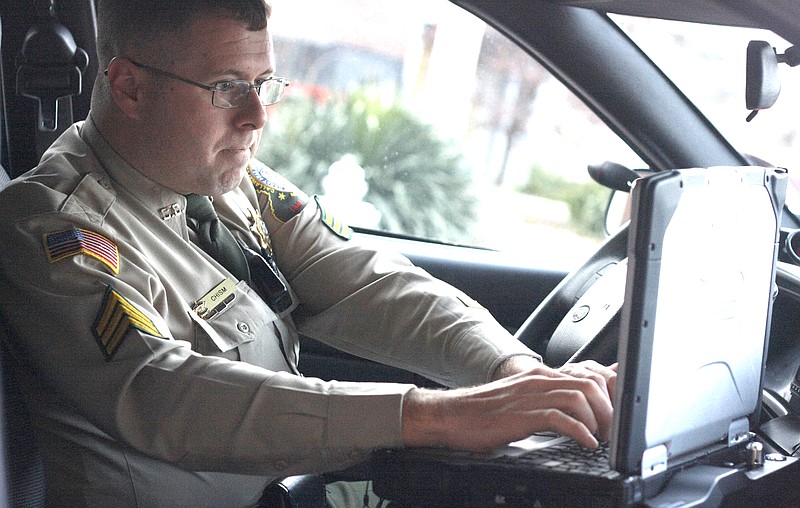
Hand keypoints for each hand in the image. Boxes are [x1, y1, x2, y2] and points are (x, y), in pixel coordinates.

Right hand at [401, 364, 613, 451]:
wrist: (452, 415)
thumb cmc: (485, 411)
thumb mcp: (522, 398)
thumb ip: (548, 398)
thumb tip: (576, 409)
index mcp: (541, 375)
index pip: (588, 372)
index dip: (611, 391)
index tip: (621, 410)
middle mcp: (539, 380)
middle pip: (590, 383)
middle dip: (610, 407)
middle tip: (614, 430)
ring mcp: (531, 396)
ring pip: (581, 397)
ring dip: (599, 420)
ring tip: (602, 437)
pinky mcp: (523, 415)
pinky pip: (561, 418)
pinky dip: (581, 432)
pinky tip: (587, 443)